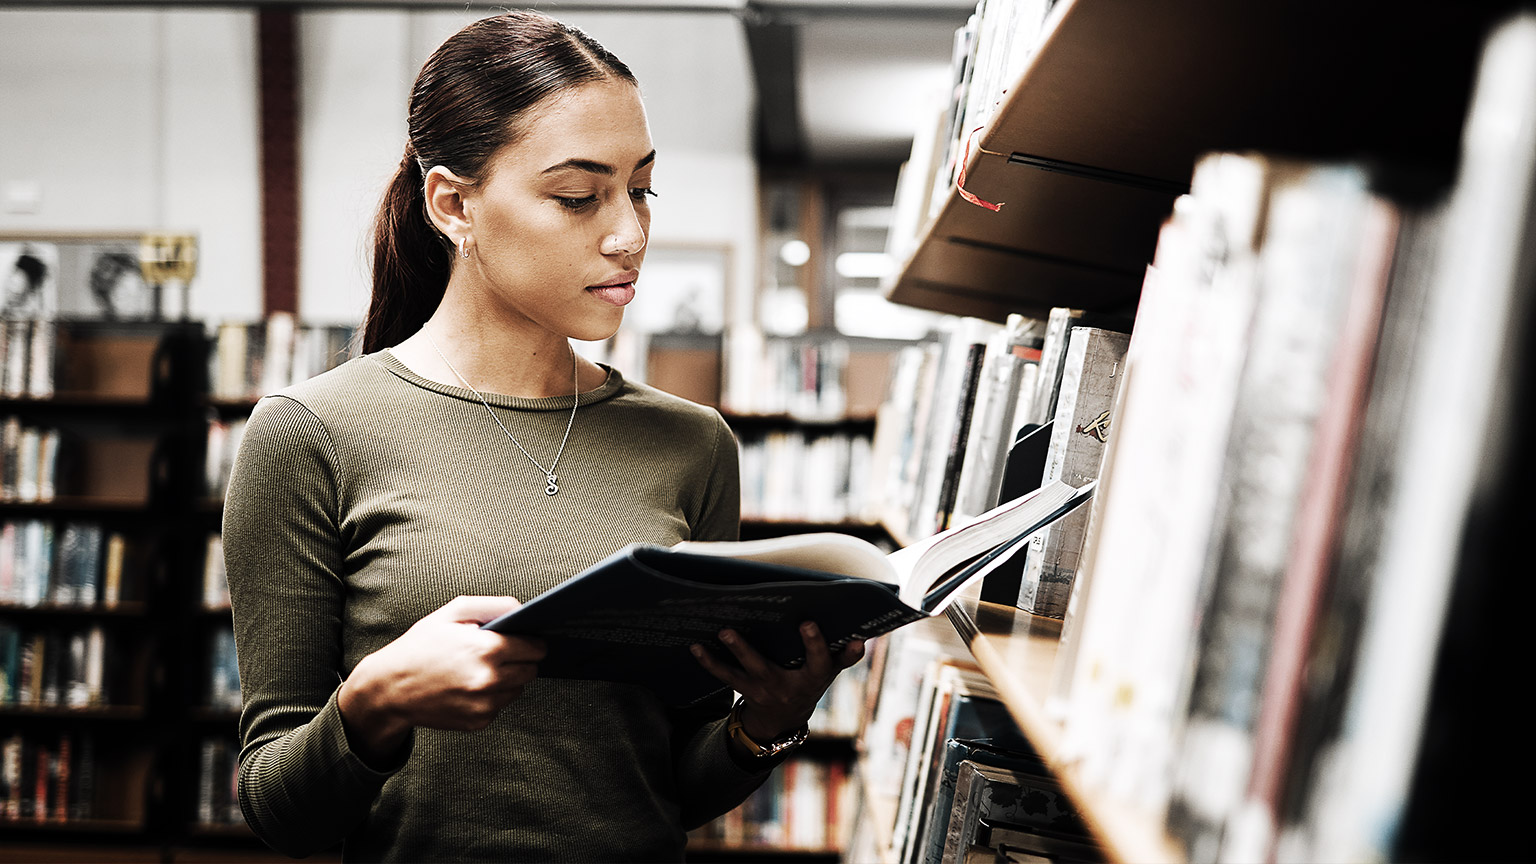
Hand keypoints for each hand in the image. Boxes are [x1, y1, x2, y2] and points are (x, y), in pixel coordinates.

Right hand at [339, 595, 545, 763]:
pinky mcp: (478, 722)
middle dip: (522, 660)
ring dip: (508, 679)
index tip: (527, 640)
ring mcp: (484, 704)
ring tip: (479, 669)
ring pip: (518, 689)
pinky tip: (469, 687)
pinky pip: (500, 705)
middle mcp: (489, 680)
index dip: (532, 641)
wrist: (391, 688)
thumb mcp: (453, 613)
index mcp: (486, 649)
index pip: (536, 648)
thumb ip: (493, 606)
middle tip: (501, 653)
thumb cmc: (421, 646)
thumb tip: (523, 610)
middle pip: (532, 670)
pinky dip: (491, 696)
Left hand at [690, 621, 865, 741]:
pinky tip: (695, 646)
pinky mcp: (745, 688)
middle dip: (759, 648)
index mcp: (813, 677)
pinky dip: (709, 661)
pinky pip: (725, 676)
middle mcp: (787, 685)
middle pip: (773, 667)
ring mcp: (763, 688)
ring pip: (745, 672)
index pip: (819, 661)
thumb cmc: (809, 683)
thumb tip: (862, 637)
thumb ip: (845, 656)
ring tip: (723, 631)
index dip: (815, 644)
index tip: (809, 622)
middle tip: (753, 627)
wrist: (783, 720)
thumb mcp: (830, 672)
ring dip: (734, 651)